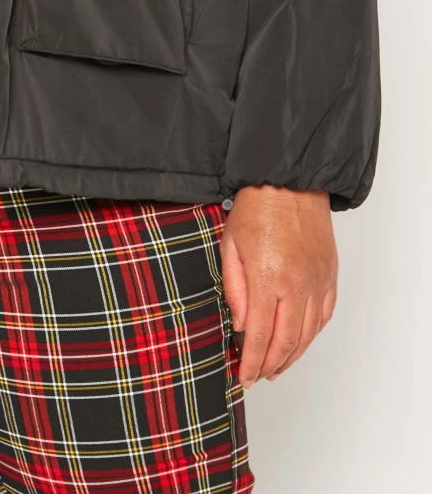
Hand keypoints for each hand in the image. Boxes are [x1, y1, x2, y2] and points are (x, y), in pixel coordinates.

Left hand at [220, 184, 337, 388]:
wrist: (288, 183)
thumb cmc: (255, 209)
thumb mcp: (230, 246)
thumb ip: (234, 289)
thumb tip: (240, 326)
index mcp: (268, 278)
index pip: (259, 335)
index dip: (251, 362)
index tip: (244, 377)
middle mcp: (297, 285)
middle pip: (286, 342)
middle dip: (271, 365)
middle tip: (258, 375)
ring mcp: (317, 281)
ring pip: (308, 334)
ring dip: (292, 355)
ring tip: (276, 366)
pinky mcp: (330, 275)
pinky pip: (324, 315)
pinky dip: (312, 334)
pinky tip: (300, 341)